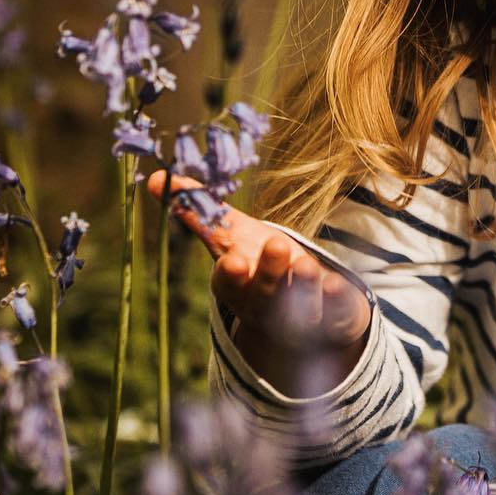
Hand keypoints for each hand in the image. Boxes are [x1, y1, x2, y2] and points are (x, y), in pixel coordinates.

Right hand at [144, 169, 372, 389]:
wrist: (303, 307)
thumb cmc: (260, 263)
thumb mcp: (230, 237)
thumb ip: (199, 211)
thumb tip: (156, 178)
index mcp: (238, 286)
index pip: (228, 284)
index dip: (230, 274)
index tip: (232, 260)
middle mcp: (265, 305)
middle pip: (264, 294)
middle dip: (268, 273)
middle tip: (278, 244)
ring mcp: (300, 315)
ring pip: (299, 305)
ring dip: (301, 284)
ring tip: (304, 262)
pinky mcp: (332, 316)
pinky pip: (335, 310)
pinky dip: (335, 298)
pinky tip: (339, 285)